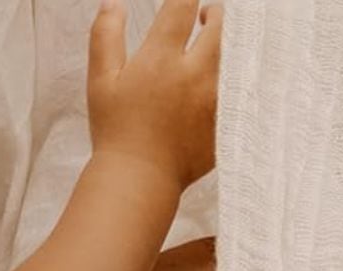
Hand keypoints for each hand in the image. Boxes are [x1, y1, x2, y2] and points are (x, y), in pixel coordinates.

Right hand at [88, 0, 221, 187]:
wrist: (139, 179)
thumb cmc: (115, 130)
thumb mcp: (100, 81)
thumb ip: (105, 36)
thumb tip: (113, 2)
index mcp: (162, 59)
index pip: (182, 7)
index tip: (185, 0)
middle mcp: (196, 74)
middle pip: (221, 25)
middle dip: (215, 14)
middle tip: (208, 14)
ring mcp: (217, 97)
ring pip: (237, 54)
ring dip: (227, 44)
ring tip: (216, 44)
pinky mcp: (228, 119)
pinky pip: (241, 89)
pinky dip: (237, 78)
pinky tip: (223, 79)